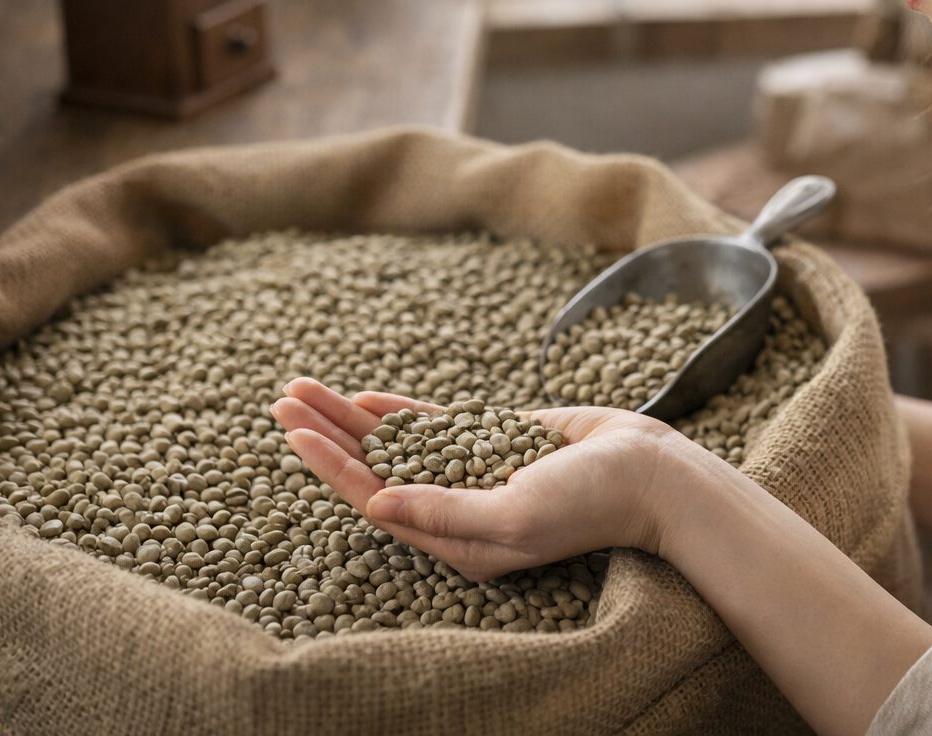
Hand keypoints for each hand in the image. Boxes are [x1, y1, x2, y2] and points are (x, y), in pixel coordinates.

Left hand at [270, 377, 683, 581]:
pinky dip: (396, 415)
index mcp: (457, 540)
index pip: (377, 500)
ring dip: (350, 420)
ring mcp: (474, 474)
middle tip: (282, 400)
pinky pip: (433, 430)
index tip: (295, 433)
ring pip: (396, 446)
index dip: (332, 467)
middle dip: (326, 435)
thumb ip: (445, 511)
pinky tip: (363, 400)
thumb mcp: (514, 516)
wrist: (648, 472)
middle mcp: (457, 510)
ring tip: (305, 390)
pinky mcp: (494, 443)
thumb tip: (377, 503)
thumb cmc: (589, 503)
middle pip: (374, 470)